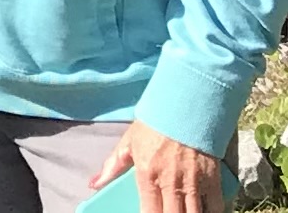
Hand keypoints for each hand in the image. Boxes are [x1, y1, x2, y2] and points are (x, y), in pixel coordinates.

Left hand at [90, 120, 223, 212]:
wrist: (185, 107)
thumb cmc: (154, 125)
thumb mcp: (128, 143)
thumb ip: (112, 167)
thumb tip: (93, 184)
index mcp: (148, 174)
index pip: (149, 212)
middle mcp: (171, 182)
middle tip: (165, 212)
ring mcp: (194, 183)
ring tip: (181, 212)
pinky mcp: (213, 180)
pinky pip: (215, 207)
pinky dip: (210, 212)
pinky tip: (202, 211)